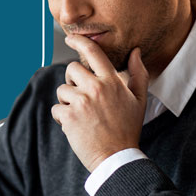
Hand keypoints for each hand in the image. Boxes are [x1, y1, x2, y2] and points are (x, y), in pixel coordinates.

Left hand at [52, 35, 148, 171]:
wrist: (117, 157)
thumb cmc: (128, 128)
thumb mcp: (139, 100)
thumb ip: (138, 73)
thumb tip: (135, 51)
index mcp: (112, 81)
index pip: (93, 52)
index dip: (79, 41)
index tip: (71, 38)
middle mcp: (96, 88)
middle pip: (71, 69)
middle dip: (73, 81)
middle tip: (83, 98)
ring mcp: (81, 102)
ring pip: (62, 90)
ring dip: (68, 102)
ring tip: (82, 116)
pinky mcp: (68, 116)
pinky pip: (57, 109)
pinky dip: (62, 118)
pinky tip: (76, 126)